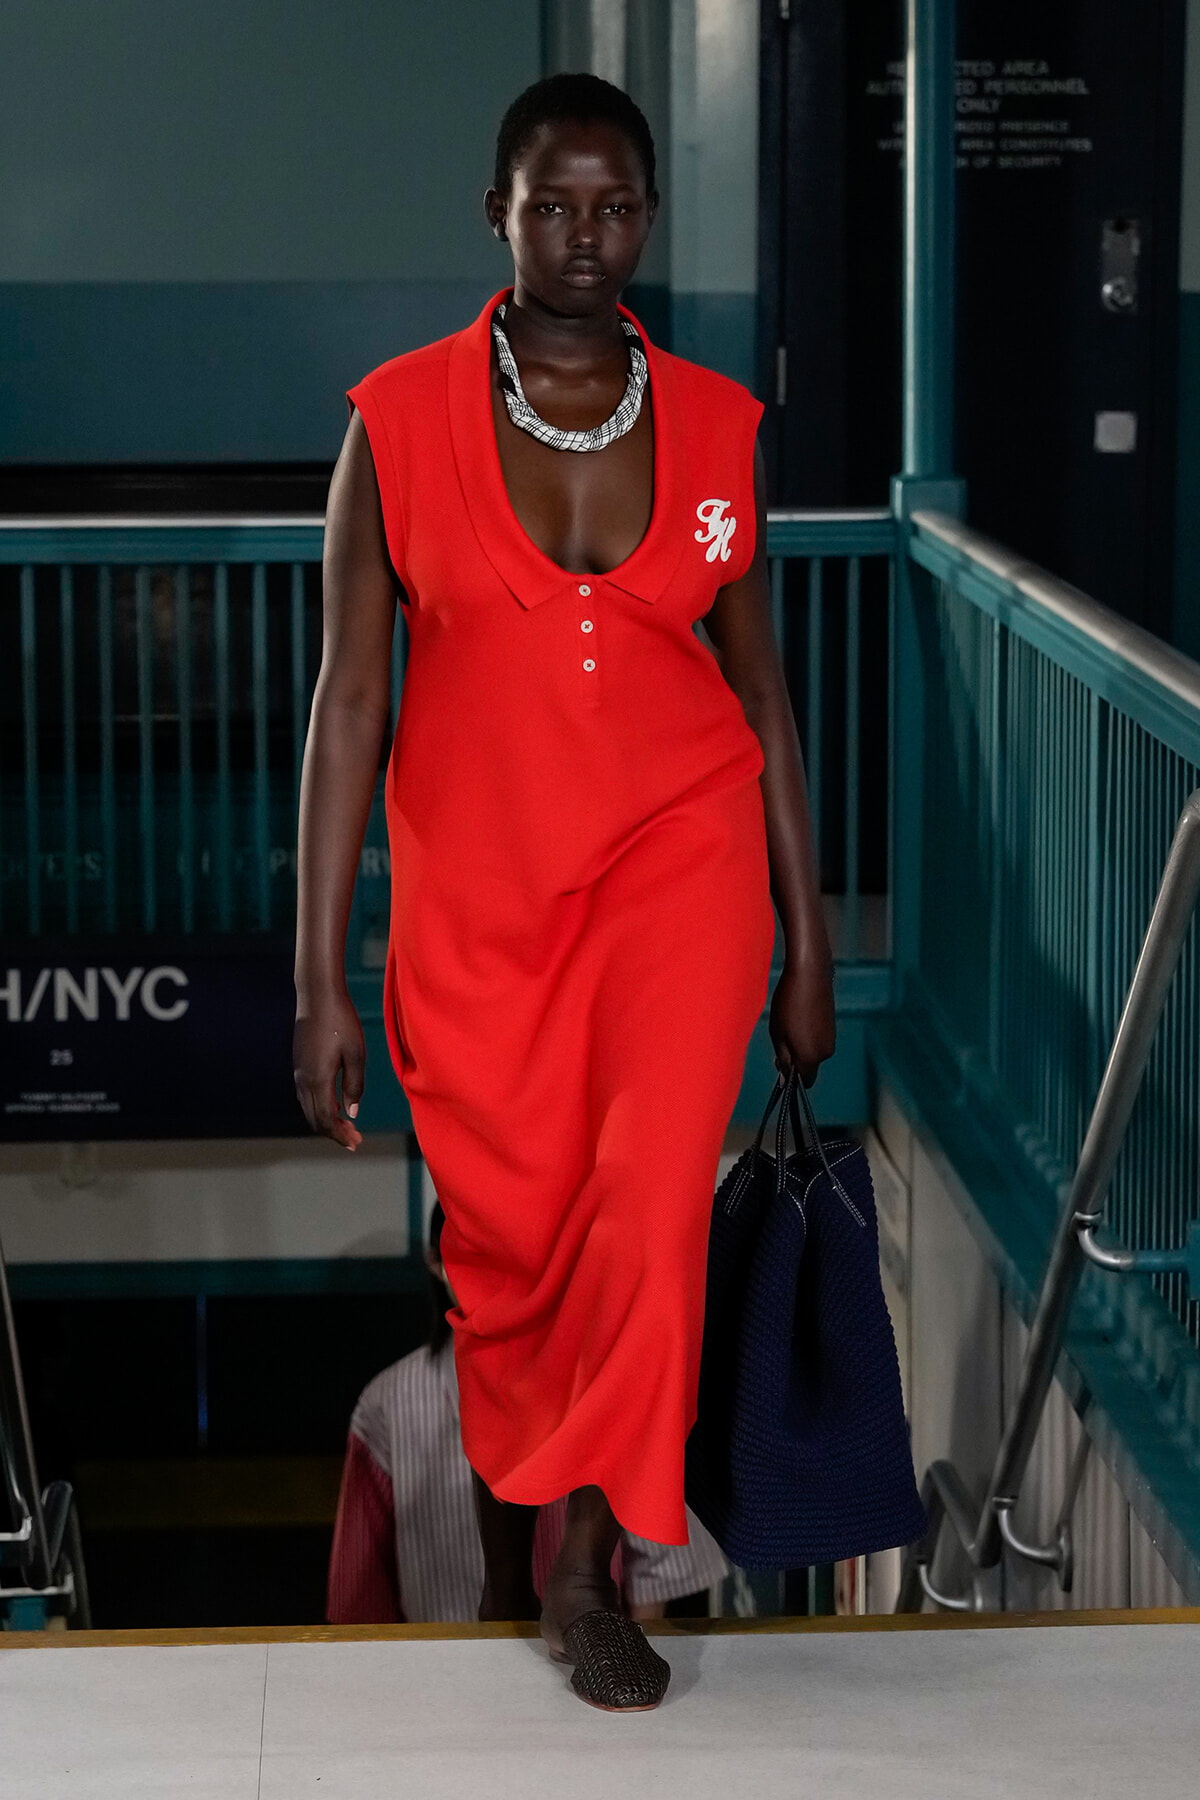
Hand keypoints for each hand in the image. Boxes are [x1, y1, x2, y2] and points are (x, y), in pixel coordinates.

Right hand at [293, 987, 365, 1149]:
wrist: (317, 996)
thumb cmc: (341, 1022)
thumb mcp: (356, 1054)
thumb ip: (355, 1085)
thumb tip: (352, 1112)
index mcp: (317, 1080)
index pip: (326, 1119)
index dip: (340, 1135)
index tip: (355, 1144)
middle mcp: (303, 1080)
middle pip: (314, 1119)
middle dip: (334, 1132)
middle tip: (355, 1140)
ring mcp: (298, 1072)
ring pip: (309, 1108)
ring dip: (327, 1120)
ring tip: (348, 1126)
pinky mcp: (299, 1064)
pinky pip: (306, 1096)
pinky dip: (320, 1107)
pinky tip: (336, 1104)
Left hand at [768, 951, 835, 1089]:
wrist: (810, 974)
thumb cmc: (789, 1004)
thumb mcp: (778, 1034)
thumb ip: (783, 1058)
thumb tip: (786, 1079)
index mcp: (811, 1057)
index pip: (804, 1082)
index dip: (791, 1077)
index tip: (779, 1062)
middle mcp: (826, 1052)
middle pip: (809, 1067)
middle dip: (795, 1061)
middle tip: (780, 1039)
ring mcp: (831, 1039)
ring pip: (813, 1053)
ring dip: (801, 1047)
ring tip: (788, 1024)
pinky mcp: (832, 1027)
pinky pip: (819, 1040)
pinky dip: (808, 1036)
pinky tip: (798, 1018)